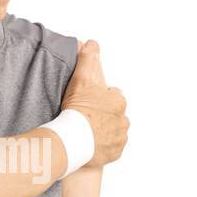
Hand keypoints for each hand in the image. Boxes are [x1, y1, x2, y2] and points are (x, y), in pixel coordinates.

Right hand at [62, 39, 128, 167]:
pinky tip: (91, 145)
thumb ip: (87, 59)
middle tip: (87, 118)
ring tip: (88, 132)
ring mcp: (120, 138)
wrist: (72, 139)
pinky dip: (103, 147)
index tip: (89, 103)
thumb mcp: (81, 79)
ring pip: (114, 132)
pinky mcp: (115, 153)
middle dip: (104, 116)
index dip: (100, 99)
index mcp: (118, 102)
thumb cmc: (77, 109)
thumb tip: (92, 43)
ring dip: (105, 131)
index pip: (113, 97)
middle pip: (115, 115)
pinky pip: (111, 149)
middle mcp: (123, 120)